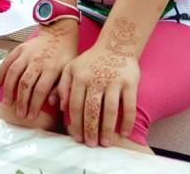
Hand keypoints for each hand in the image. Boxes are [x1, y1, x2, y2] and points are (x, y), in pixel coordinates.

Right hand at [0, 21, 77, 120]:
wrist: (59, 33)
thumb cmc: (65, 54)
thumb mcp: (69, 72)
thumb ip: (63, 88)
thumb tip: (55, 105)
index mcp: (52, 68)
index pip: (40, 90)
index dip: (34, 105)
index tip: (31, 116)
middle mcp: (38, 61)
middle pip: (25, 84)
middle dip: (21, 102)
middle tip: (20, 114)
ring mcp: (27, 54)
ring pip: (14, 73)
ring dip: (9, 90)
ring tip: (7, 103)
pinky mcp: (20, 48)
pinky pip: (8, 61)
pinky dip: (1, 72)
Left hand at [58, 27, 139, 146]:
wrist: (116, 45)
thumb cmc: (91, 60)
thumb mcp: (71, 68)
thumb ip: (63, 86)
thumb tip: (59, 107)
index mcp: (79, 77)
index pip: (75, 105)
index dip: (75, 123)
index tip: (76, 137)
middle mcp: (95, 79)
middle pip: (92, 110)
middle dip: (90, 130)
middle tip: (90, 144)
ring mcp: (113, 81)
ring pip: (110, 111)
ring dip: (107, 129)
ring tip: (105, 142)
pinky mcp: (129, 83)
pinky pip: (129, 106)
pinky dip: (127, 121)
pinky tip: (123, 132)